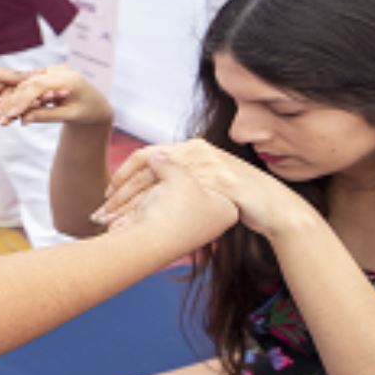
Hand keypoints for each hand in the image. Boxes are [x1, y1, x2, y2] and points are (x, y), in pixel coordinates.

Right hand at [0, 65, 111, 126]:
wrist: (96, 105)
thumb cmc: (86, 112)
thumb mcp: (69, 116)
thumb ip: (46, 116)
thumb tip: (24, 119)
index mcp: (69, 79)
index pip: (39, 86)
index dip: (22, 100)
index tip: (10, 113)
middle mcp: (60, 70)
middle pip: (31, 83)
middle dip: (15, 100)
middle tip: (1, 116)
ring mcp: (54, 70)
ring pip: (28, 82)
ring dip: (15, 97)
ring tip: (3, 113)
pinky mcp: (49, 73)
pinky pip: (31, 82)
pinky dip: (21, 93)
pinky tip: (10, 106)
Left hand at [99, 139, 310, 238]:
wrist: (274, 205)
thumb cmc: (239, 197)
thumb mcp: (207, 183)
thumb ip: (183, 177)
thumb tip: (156, 181)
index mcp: (190, 148)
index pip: (147, 156)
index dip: (124, 175)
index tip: (107, 195)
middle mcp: (196, 151)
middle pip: (147, 171)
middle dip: (120, 195)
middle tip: (100, 214)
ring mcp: (209, 164)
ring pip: (159, 185)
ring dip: (132, 206)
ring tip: (113, 224)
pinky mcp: (220, 180)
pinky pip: (182, 196)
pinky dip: (159, 212)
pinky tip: (144, 225)